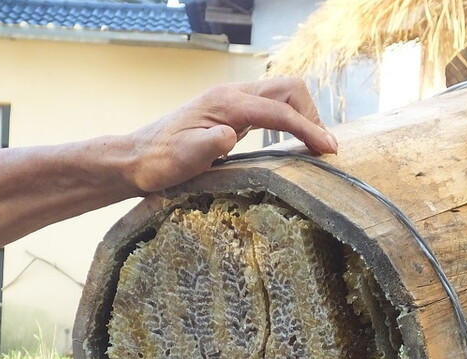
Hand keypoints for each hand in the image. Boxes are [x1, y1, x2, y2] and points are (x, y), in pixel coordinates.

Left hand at [125, 76, 338, 192]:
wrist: (138, 158)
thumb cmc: (160, 161)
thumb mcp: (183, 158)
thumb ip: (208, 145)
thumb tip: (230, 136)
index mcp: (226, 103)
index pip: (279, 111)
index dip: (308, 128)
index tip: (328, 151)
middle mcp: (233, 95)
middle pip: (288, 89)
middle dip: (312, 114)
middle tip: (324, 148)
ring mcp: (233, 102)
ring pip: (283, 94)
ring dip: (304, 115)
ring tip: (316, 145)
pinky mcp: (233, 113)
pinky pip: (272, 107)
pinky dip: (291, 120)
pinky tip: (294, 141)